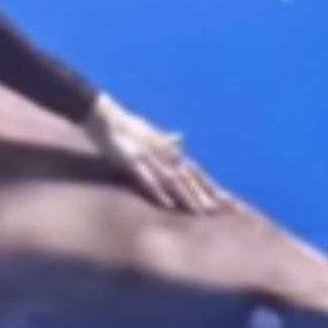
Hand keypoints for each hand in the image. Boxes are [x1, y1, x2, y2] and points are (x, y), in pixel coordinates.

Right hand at [83, 94, 225, 213]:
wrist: (103, 114)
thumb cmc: (124, 125)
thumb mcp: (149, 132)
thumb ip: (166, 139)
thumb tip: (180, 138)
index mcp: (169, 149)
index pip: (193, 171)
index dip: (208, 186)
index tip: (225, 201)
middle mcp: (164, 153)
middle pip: (188, 177)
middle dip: (203, 196)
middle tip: (219, 213)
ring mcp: (149, 156)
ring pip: (172, 180)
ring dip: (187, 197)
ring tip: (200, 214)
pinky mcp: (132, 160)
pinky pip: (148, 179)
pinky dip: (159, 192)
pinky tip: (168, 205)